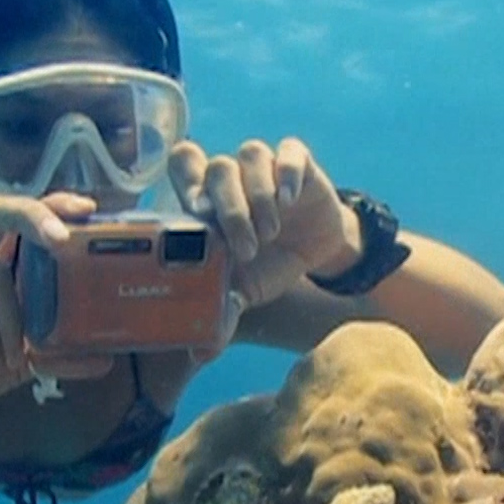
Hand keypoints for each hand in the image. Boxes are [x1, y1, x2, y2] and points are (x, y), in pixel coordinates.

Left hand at [168, 137, 362, 314]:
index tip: (198, 215)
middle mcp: (233, 178)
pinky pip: (289, 150)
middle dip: (230, 209)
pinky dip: (286, 172)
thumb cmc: (268, 265)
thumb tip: (200, 353)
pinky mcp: (299, 163)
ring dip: (257, 196)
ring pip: (249, 154)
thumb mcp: (246, 290)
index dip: (186, 181)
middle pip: (217, 168)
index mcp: (209, 200)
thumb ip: (222, 313)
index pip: (184, 165)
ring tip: (270, 232)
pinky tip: (289, 200)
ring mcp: (265, 167)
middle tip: (246, 248)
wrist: (318, 253)